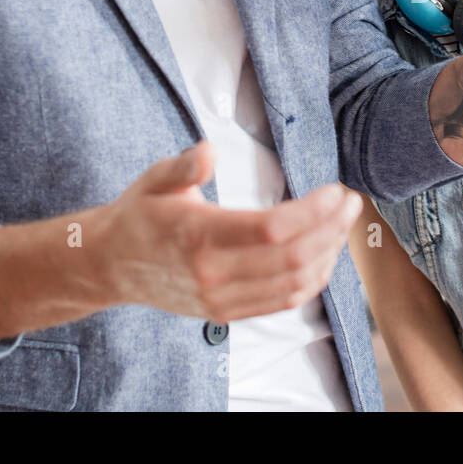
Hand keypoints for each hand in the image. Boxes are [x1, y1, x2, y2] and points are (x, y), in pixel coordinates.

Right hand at [94, 139, 363, 321]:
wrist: (111, 265)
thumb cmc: (140, 214)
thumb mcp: (155, 179)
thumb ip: (184, 166)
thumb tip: (207, 151)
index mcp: (197, 236)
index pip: (271, 230)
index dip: (312, 212)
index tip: (335, 190)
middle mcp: (212, 274)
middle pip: (291, 258)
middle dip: (331, 229)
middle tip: (351, 202)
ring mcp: (220, 299)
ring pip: (293, 285)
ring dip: (328, 254)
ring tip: (344, 224)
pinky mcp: (227, 313)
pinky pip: (283, 302)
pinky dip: (313, 280)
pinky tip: (325, 253)